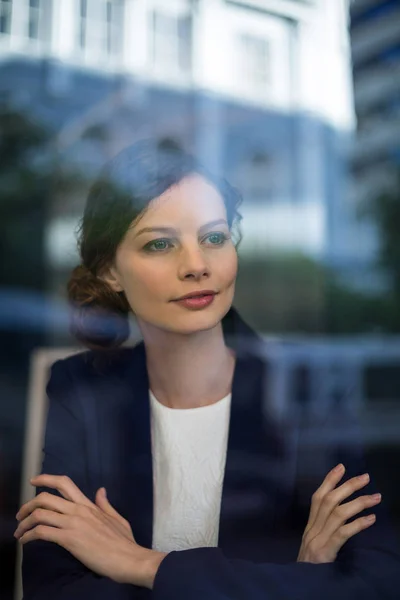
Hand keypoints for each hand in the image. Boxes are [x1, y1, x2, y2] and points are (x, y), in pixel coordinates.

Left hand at [14, 474, 165, 588]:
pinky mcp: (69, 539)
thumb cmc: (125, 542)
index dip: (45, 478)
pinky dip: (29, 535)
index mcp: (88, 505)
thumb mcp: (116, 518)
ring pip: (40, 513)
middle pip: (45, 498)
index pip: (64, 483)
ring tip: (19, 531)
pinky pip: (42, 532)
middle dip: (27, 504)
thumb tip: (100, 491)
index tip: (33, 480)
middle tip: (20, 515)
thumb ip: (105, 504)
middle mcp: (78, 510)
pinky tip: (25, 541)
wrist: (129, 559)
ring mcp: (73, 524)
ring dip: (24, 522)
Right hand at [297, 463, 381, 562]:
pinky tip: (371, 519)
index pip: (318, 497)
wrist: (301, 582)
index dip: (329, 480)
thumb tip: (343, 511)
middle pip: (329, 501)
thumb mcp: (314, 542)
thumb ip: (324, 527)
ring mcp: (319, 539)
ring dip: (359, 503)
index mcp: (310, 525)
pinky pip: (343, 533)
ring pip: (338, 513)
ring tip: (376, 498)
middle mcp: (313, 528)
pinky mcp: (326, 551)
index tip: (341, 466)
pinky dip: (358, 524)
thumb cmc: (310, 564)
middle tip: (366, 477)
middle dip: (348, 486)